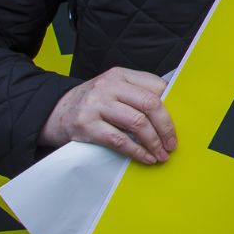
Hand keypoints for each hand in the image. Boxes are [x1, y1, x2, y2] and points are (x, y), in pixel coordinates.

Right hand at [39, 68, 175, 164]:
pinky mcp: (86, 126)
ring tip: (161, 154)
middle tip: (172, 143)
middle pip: (150, 103)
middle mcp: (109, 86)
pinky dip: (137, 151)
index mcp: (121, 75)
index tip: (179, 122)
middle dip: (166, 126)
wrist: (54, 112)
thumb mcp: (113, 89)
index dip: (172, 106)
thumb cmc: (92, 103)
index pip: (156, 86)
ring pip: (137, 123)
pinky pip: (119, 140)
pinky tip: (145, 158)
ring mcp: (97, 105)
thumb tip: (171, 111)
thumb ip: (137, 94)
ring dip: (154, 142)